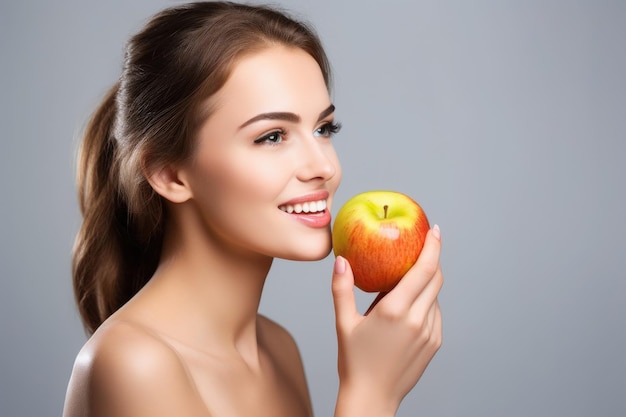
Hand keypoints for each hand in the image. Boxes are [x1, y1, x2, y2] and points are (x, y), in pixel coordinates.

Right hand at [332, 226, 442, 416]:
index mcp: (395, 311)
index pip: (423, 270)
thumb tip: (341, 261)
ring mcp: (430, 333)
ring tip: (404, 284)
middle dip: (431, 260)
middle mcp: (417, 320)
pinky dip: (425, 303)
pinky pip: (435, 313)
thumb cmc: (354, 361)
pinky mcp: (434, 343)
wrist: (372, 398)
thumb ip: (342, 289)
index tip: (435, 230)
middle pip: (436, 278)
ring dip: (425, 284)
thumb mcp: (343, 323)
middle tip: (420, 246)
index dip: (433, 247)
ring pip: (435, 296)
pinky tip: (407, 308)